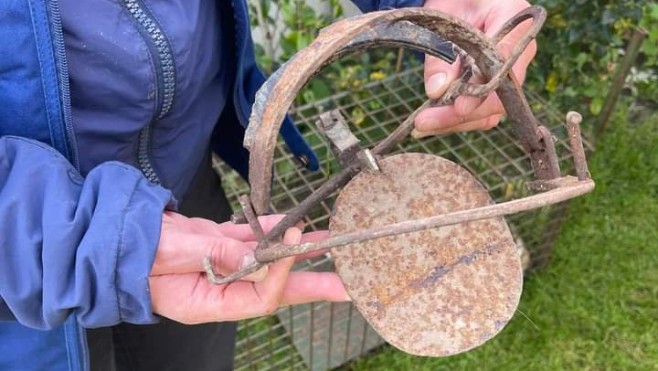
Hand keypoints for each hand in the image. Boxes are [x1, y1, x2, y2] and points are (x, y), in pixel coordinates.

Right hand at [148, 212, 348, 323]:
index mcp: (207, 303)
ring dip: (293, 248)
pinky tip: (286, 221)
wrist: (113, 231)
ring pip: (266, 259)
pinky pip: (249, 239)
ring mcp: (220, 266)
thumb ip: (217, 254)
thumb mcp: (174, 253)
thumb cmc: (133, 249)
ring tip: (326, 240)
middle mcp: (220, 288)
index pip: (258, 295)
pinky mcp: (217, 245)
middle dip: (310, 283)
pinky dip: (266, 228)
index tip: (289, 242)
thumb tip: (259, 259)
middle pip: (274, 287)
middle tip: (345, 282)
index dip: (279, 271)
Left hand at [415, 0, 536, 136]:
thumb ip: (441, 51)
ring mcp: (509, 74)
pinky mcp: (494, 86)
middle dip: (461, 116)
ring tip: (423, 125)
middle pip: (498, 98)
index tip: (459, 107)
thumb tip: (437, 92)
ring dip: (456, 122)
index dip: (483, 92)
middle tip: (424, 122)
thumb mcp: (445, 14)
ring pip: (489, 111)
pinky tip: (432, 123)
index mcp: (517, 24)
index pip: (504, 67)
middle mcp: (519, 54)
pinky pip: (481, 111)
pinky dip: (456, 120)